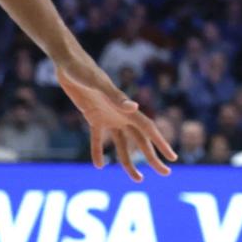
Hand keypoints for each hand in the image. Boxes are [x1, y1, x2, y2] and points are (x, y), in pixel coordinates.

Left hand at [58, 59, 175, 182]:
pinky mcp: (93, 116)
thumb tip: (135, 108)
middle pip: (140, 141)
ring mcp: (108, 116)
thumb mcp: (99, 84)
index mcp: (126, 109)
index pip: (148, 130)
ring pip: (122, 144)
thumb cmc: (85, 71)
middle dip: (153, 158)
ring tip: (138, 178)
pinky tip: (100, 166)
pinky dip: (98, 152)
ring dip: (129, 161)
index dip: (161, 144)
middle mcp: (121, 114)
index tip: (172, 158)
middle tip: (165, 174)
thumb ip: (117, 98)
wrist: (69, 63)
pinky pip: (98, 139)